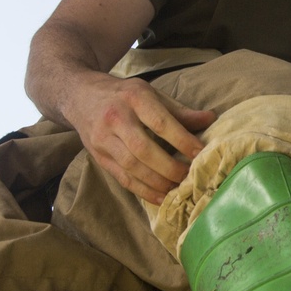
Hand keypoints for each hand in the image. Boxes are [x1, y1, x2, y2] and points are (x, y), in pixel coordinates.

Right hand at [67, 73, 215, 203]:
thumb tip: (210, 119)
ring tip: (177, 189)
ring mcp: (103, 139)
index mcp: (134, 97)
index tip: (200, 153)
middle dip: (169, 167)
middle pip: (143, 149)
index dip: (182, 140)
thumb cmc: (123, 95)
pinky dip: (143, 191)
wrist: (80, 96)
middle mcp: (116, 118)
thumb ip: (179, 110)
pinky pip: (122, 178)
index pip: (160, 122)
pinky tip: (160, 197)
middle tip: (189, 176)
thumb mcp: (150, 93)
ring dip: (157, 183)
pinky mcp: (99, 156)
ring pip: (132, 167)